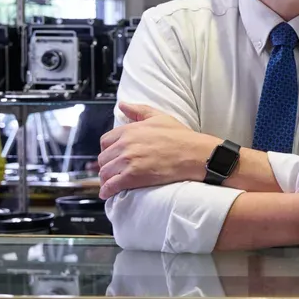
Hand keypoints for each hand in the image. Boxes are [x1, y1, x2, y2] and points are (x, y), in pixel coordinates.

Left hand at [97, 103, 217, 199]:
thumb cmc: (181, 137)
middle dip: (107, 165)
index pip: (105, 141)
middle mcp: (125, 145)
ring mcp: (128, 161)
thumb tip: (123, 105)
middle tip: (113, 170)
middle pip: (103, 158)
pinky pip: (111, 185)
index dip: (107, 150)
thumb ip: (138, 110)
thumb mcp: (159, 117)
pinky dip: (107, 191)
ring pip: (105, 172)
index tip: (112, 156)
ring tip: (111, 182)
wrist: (194, 154)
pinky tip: (108, 193)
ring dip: (106, 179)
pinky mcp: (133, 177)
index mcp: (129, 130)